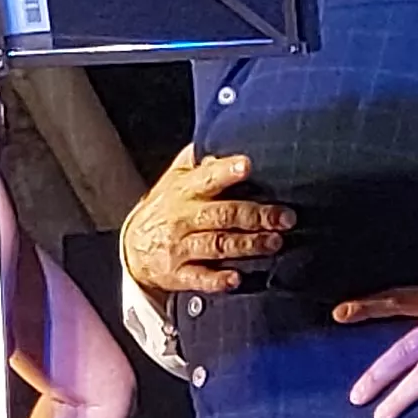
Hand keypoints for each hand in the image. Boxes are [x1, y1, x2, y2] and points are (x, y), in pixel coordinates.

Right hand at [122, 151, 290, 295]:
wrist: (133, 248)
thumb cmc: (164, 208)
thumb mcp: (174, 178)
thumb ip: (197, 160)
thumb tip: (220, 136)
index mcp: (185, 190)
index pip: (207, 178)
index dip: (227, 172)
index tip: (247, 166)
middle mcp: (183, 218)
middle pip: (223, 214)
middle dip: (255, 215)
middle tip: (284, 218)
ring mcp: (180, 247)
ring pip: (217, 245)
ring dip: (247, 245)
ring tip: (273, 242)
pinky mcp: (178, 274)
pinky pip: (199, 278)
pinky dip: (218, 280)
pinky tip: (236, 278)